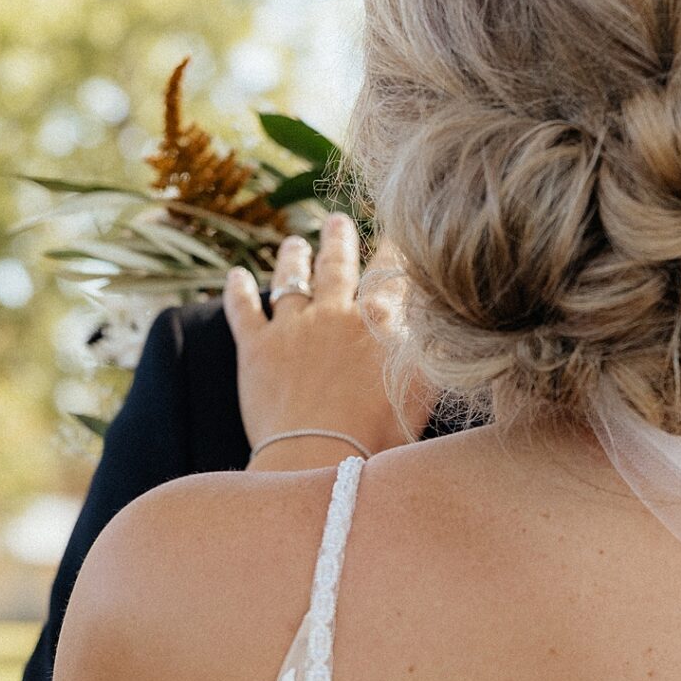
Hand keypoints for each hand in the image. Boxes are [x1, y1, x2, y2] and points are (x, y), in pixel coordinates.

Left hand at [224, 217, 429, 465]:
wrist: (322, 458)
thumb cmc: (381, 434)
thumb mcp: (425, 389)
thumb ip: (432, 348)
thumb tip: (444, 319)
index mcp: (380, 322)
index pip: (390, 272)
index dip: (394, 249)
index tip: (396, 232)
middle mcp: (336, 313)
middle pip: (338, 265)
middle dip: (339, 240)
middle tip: (338, 222)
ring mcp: (294, 327)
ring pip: (292, 279)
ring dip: (293, 258)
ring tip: (294, 244)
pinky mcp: (257, 348)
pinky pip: (243, 309)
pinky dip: (238, 291)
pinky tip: (236, 276)